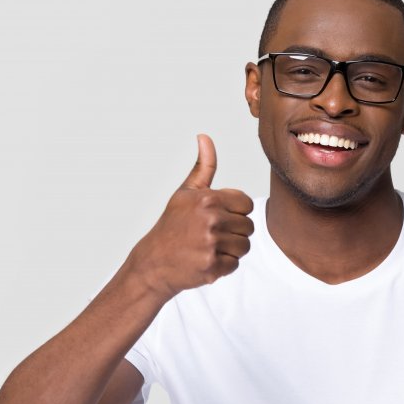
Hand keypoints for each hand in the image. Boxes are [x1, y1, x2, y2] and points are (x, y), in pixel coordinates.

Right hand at [128, 134, 253, 299]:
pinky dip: (223, 265)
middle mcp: (211, 220)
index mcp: (208, 199)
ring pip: (244, 246)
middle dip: (233, 232)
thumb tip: (204, 137)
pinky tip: (205, 260)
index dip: (235, 212)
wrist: (154, 262)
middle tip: (210, 235)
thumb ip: (203, 167)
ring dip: (230, 249)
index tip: (217, 216)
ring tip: (208, 247)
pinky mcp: (212, 266)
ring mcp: (211, 244)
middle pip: (248, 226)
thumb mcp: (185, 193)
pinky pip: (235, 264)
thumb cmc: (172, 225)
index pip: (246, 204)